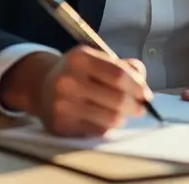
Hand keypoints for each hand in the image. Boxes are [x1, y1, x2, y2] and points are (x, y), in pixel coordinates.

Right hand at [33, 46, 151, 136]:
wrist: (42, 86)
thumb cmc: (78, 72)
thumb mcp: (97, 58)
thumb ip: (124, 66)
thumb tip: (143, 85)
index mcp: (80, 58)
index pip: (119, 75)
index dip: (138, 86)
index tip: (146, 94)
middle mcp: (69, 80)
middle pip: (118, 99)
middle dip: (135, 105)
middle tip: (140, 108)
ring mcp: (63, 104)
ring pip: (111, 118)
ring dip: (122, 117)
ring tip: (122, 113)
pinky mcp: (61, 124)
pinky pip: (98, 130)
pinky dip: (106, 126)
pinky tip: (103, 118)